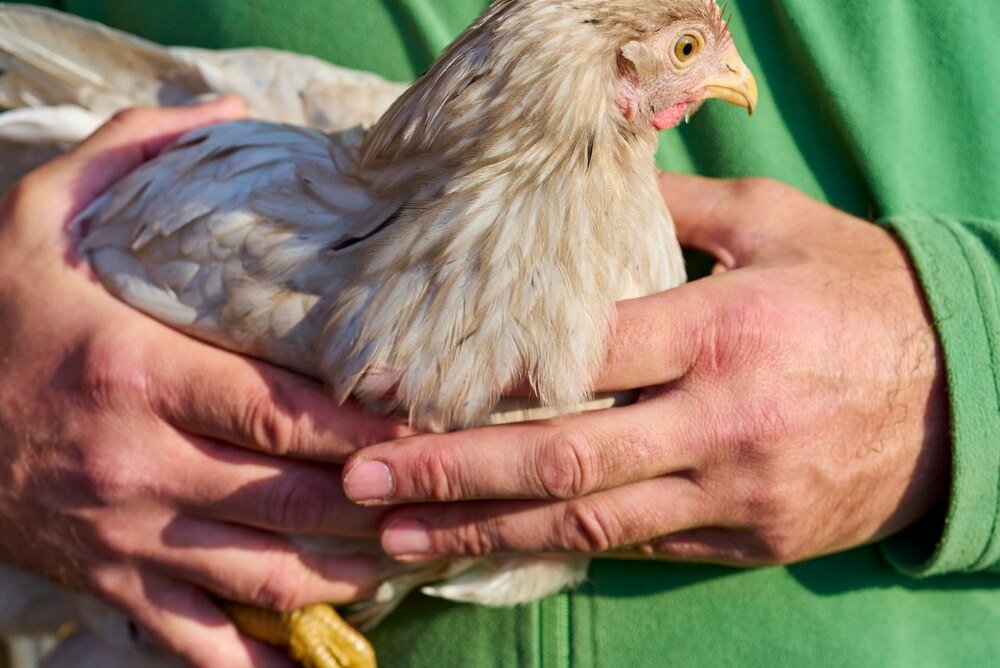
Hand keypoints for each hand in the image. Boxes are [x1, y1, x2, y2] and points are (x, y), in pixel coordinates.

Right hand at [0, 99, 406, 665]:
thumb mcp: (39, 211)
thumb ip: (134, 154)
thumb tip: (224, 108)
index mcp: (137, 373)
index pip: (281, 413)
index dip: (366, 432)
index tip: (431, 431)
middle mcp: (139, 463)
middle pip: (290, 499)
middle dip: (377, 505)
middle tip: (442, 495)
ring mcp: (125, 533)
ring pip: (261, 575)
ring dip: (344, 575)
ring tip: (402, 555)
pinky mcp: (107, 579)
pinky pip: (194, 640)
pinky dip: (258, 659)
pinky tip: (314, 657)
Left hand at [343, 174, 948, 566]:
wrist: (966, 392)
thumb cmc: (860, 293)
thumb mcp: (778, 225)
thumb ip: (678, 209)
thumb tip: (590, 189)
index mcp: (721, 328)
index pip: (578, 357)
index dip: (483, 379)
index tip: (404, 390)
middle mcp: (719, 417)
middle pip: (565, 456)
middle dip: (454, 474)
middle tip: (363, 485)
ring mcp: (733, 491)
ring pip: (591, 523)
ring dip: (487, 533)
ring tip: (401, 539)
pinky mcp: (747, 539)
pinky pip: (641, 548)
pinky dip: (563, 548)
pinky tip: (498, 548)